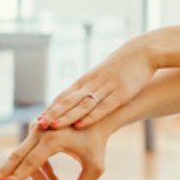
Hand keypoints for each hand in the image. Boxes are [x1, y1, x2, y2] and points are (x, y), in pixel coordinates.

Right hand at [0, 120, 109, 179]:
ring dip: (38, 178)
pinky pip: (31, 154)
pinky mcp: (37, 130)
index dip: (18, 176)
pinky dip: (40, 170)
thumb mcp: (96, 167)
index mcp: (53, 138)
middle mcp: (41, 131)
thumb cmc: (97, 143)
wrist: (97, 117)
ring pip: (25, 159)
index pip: (31, 162)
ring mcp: (37, 129)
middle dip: (4, 173)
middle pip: (17, 157)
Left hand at [38, 40, 154, 130]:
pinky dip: (91, 116)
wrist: (142, 52)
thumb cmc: (123, 66)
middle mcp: (92, 84)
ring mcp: (106, 88)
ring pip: (82, 104)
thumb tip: (79, 103)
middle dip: (53, 114)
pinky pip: (103, 106)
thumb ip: (92, 88)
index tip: (37, 121)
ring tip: (53, 126)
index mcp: (86, 80)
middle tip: (38, 125)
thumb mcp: (103, 76)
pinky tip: (81, 124)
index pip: (64, 96)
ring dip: (67, 116)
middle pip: (68, 100)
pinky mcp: (121, 93)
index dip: (50, 109)